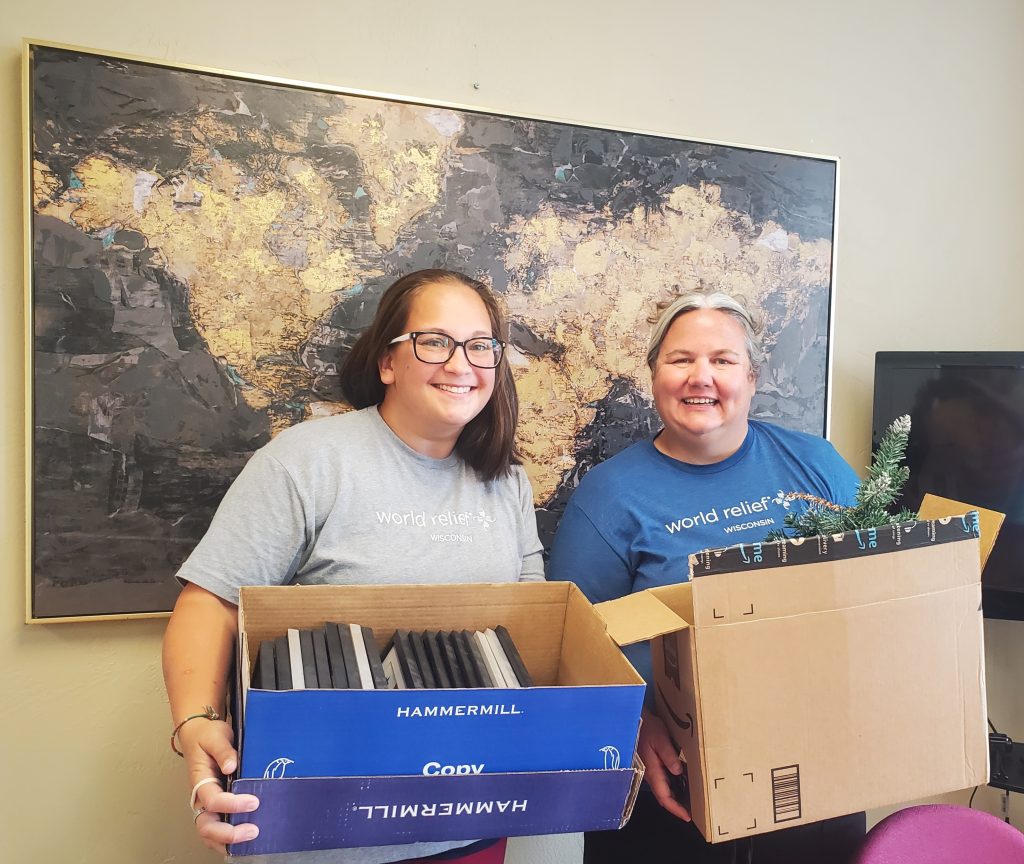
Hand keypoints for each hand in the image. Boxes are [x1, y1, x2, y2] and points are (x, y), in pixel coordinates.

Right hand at [180, 717, 260, 852]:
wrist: (199, 733)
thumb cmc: (207, 735)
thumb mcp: (216, 736)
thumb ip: (223, 750)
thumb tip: (231, 766)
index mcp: (200, 780)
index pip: (212, 800)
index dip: (232, 804)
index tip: (254, 801)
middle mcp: (201, 796)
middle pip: (206, 825)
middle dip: (228, 833)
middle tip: (253, 830)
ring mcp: (207, 802)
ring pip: (209, 832)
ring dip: (227, 841)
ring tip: (251, 839)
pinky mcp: (215, 804)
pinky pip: (217, 826)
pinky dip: (227, 838)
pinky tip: (244, 839)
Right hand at [637, 710, 690, 821]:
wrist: (635, 719)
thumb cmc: (648, 728)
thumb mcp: (660, 739)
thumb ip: (668, 755)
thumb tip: (678, 771)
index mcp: (653, 771)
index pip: (664, 797)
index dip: (675, 808)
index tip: (688, 816)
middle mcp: (651, 774)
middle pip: (664, 797)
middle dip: (678, 806)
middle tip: (694, 811)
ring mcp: (651, 770)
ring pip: (664, 790)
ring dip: (676, 798)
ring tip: (691, 800)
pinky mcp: (653, 765)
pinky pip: (664, 782)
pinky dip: (674, 787)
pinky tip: (683, 784)